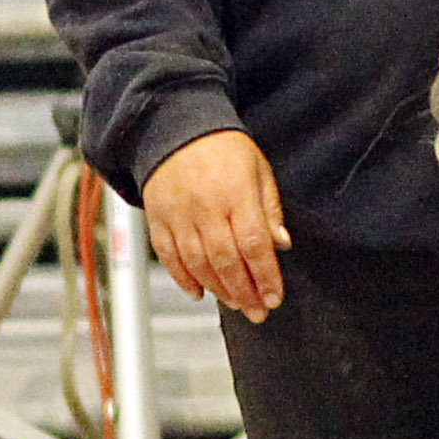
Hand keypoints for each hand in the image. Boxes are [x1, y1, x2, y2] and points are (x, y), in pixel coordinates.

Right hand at [140, 128, 289, 321]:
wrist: (175, 126)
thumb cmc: (224, 149)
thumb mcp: (259, 170)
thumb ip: (269, 210)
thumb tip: (281, 245)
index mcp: (236, 194)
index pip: (253, 243)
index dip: (265, 275)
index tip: (275, 298)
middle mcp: (205, 207)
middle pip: (225, 260)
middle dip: (244, 291)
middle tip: (258, 312)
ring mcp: (177, 213)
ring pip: (196, 262)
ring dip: (217, 289)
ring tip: (235, 303)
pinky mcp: (156, 217)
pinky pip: (168, 255)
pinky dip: (182, 278)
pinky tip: (199, 293)